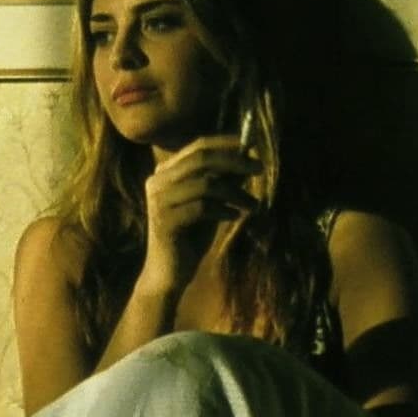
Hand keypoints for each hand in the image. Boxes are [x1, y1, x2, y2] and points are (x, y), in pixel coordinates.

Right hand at [139, 135, 259, 295]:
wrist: (168, 274)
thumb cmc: (191, 236)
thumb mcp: (211, 203)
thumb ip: (223, 180)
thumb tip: (247, 157)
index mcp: (165, 172)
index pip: (198, 146)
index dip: (227, 143)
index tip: (253, 145)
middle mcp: (158, 181)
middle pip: (201, 158)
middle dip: (235, 160)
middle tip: (260, 168)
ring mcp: (159, 201)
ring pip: (204, 183)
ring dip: (235, 191)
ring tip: (253, 205)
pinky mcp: (165, 221)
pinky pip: (202, 208)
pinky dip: (224, 209)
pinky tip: (234, 216)